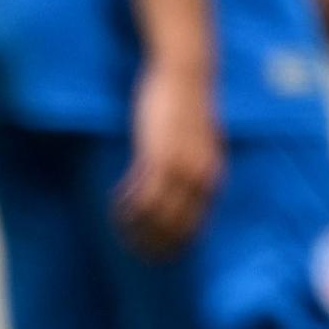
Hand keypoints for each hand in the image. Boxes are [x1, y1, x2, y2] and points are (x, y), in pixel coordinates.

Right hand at [113, 64, 222, 255]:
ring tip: (119, 222)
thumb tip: (188, 192)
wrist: (185, 74)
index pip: (193, 229)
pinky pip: (140, 193)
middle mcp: (200, 178)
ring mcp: (180, 167)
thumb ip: (196, 169)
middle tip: (128, 245)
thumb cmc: (188, 108)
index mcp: (212, 178)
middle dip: (149, 243)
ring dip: (133, 225)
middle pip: (173, 228)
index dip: (171, 247)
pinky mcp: (157, 154)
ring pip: (154, 215)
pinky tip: (116, 202)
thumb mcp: (200, 145)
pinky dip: (126, 204)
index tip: (151, 255)